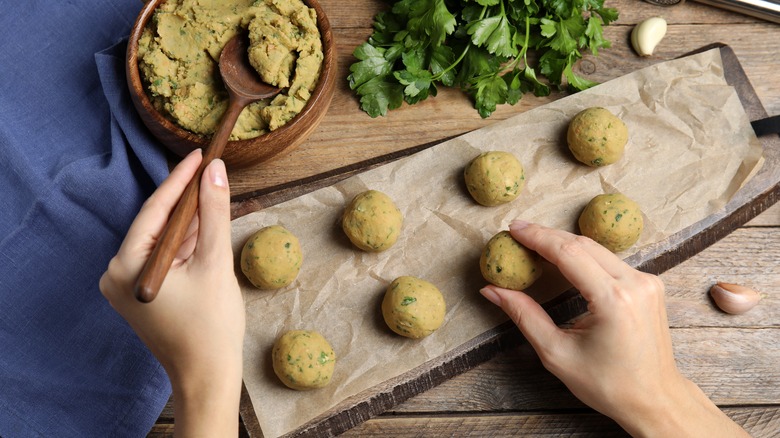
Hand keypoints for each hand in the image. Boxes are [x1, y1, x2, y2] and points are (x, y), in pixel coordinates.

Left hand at [99, 149, 243, 435]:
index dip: (180, 179)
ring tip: (214, 196)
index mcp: (127, 265)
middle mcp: (116, 273)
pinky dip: (184, 245)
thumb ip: (214, 212)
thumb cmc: (211, 325)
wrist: (206, 374)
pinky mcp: (140, 294)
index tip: (201, 154)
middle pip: (157, 224)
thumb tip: (216, 170)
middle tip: (211, 171)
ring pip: (162, 241)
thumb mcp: (215, 261)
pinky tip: (205, 229)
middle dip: (187, 200)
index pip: (155, 209)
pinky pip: (162, 259)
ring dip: (188, 223)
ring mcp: (126, 286)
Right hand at [480, 220, 747, 436]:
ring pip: (597, 249)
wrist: (655, 399)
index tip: (513, 229)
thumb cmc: (608, 384)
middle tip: (518, 233)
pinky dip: (583, 256)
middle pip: (583, 244)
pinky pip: (611, 260)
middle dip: (547, 236)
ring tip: (535, 245)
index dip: (538, 237)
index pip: (569, 253)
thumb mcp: (556, 353)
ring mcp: (647, 282)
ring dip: (565, 244)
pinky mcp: (649, 285)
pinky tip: (563, 259)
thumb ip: (524, 315)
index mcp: (613, 300)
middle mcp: (635, 283)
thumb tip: (492, 290)